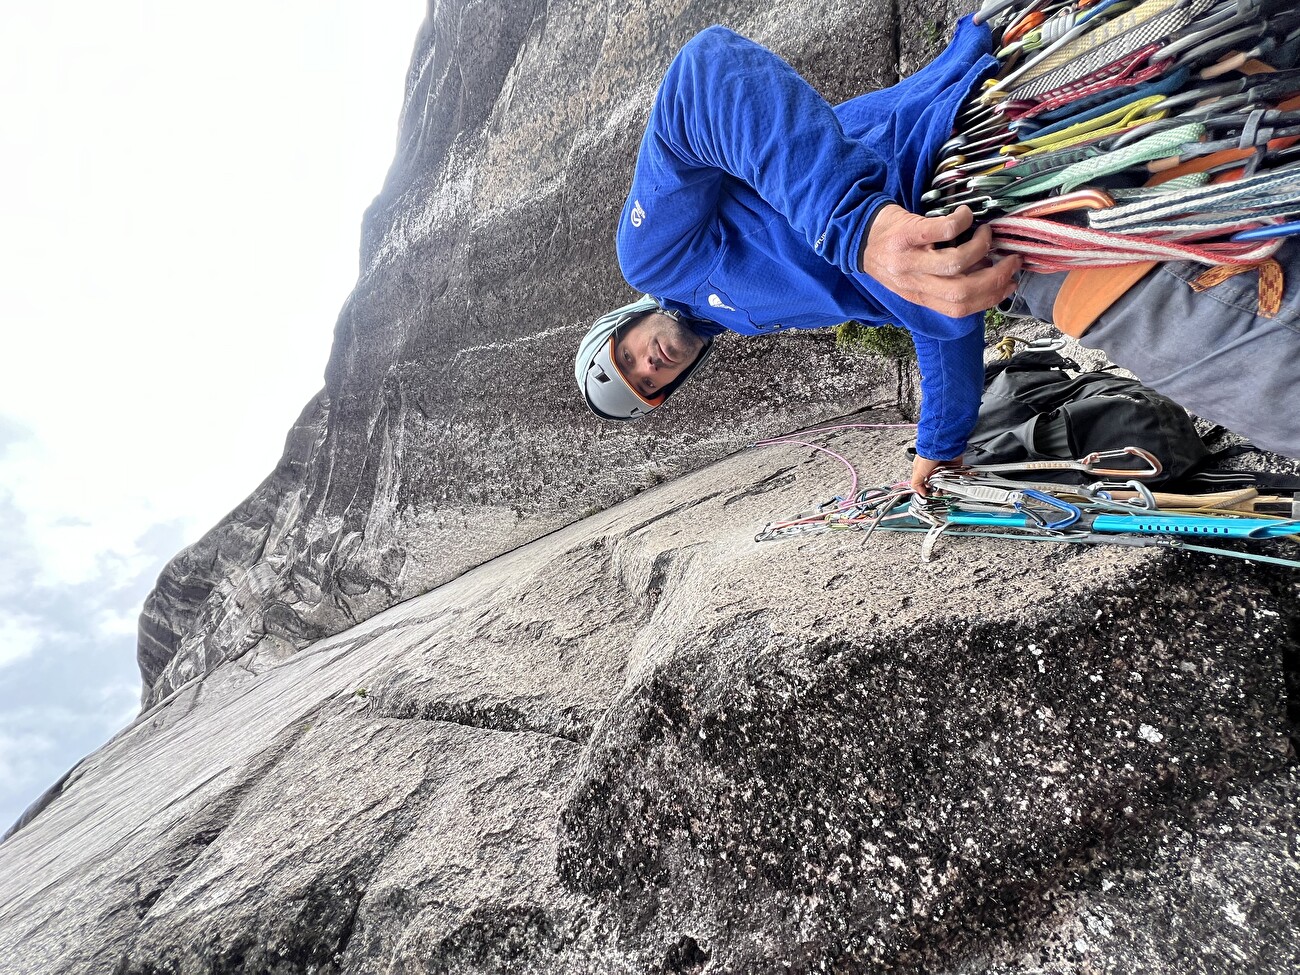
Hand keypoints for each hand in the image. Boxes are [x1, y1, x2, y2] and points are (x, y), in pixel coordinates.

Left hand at [861, 204, 1020, 317]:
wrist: (858, 232)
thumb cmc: (893, 252)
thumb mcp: (916, 275)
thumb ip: (945, 281)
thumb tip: (987, 273)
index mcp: (919, 296)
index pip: (958, 309)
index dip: (990, 299)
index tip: (1011, 284)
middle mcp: (913, 283)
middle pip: (960, 292)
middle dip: (994, 277)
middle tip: (1011, 259)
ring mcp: (907, 260)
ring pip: (953, 264)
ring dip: (979, 248)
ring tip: (986, 234)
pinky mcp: (905, 234)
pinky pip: (940, 231)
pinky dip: (960, 222)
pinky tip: (966, 215)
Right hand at [911, 454, 962, 496]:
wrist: (940, 448)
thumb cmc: (927, 455)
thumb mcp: (917, 472)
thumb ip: (916, 484)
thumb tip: (921, 493)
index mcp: (922, 469)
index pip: (924, 483)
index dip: (927, 489)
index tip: (930, 494)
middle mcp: (933, 468)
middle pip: (936, 483)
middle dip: (937, 489)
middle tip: (939, 491)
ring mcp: (943, 467)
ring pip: (946, 481)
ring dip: (946, 485)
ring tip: (945, 487)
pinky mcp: (953, 465)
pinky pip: (955, 475)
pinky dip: (955, 479)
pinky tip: (952, 481)